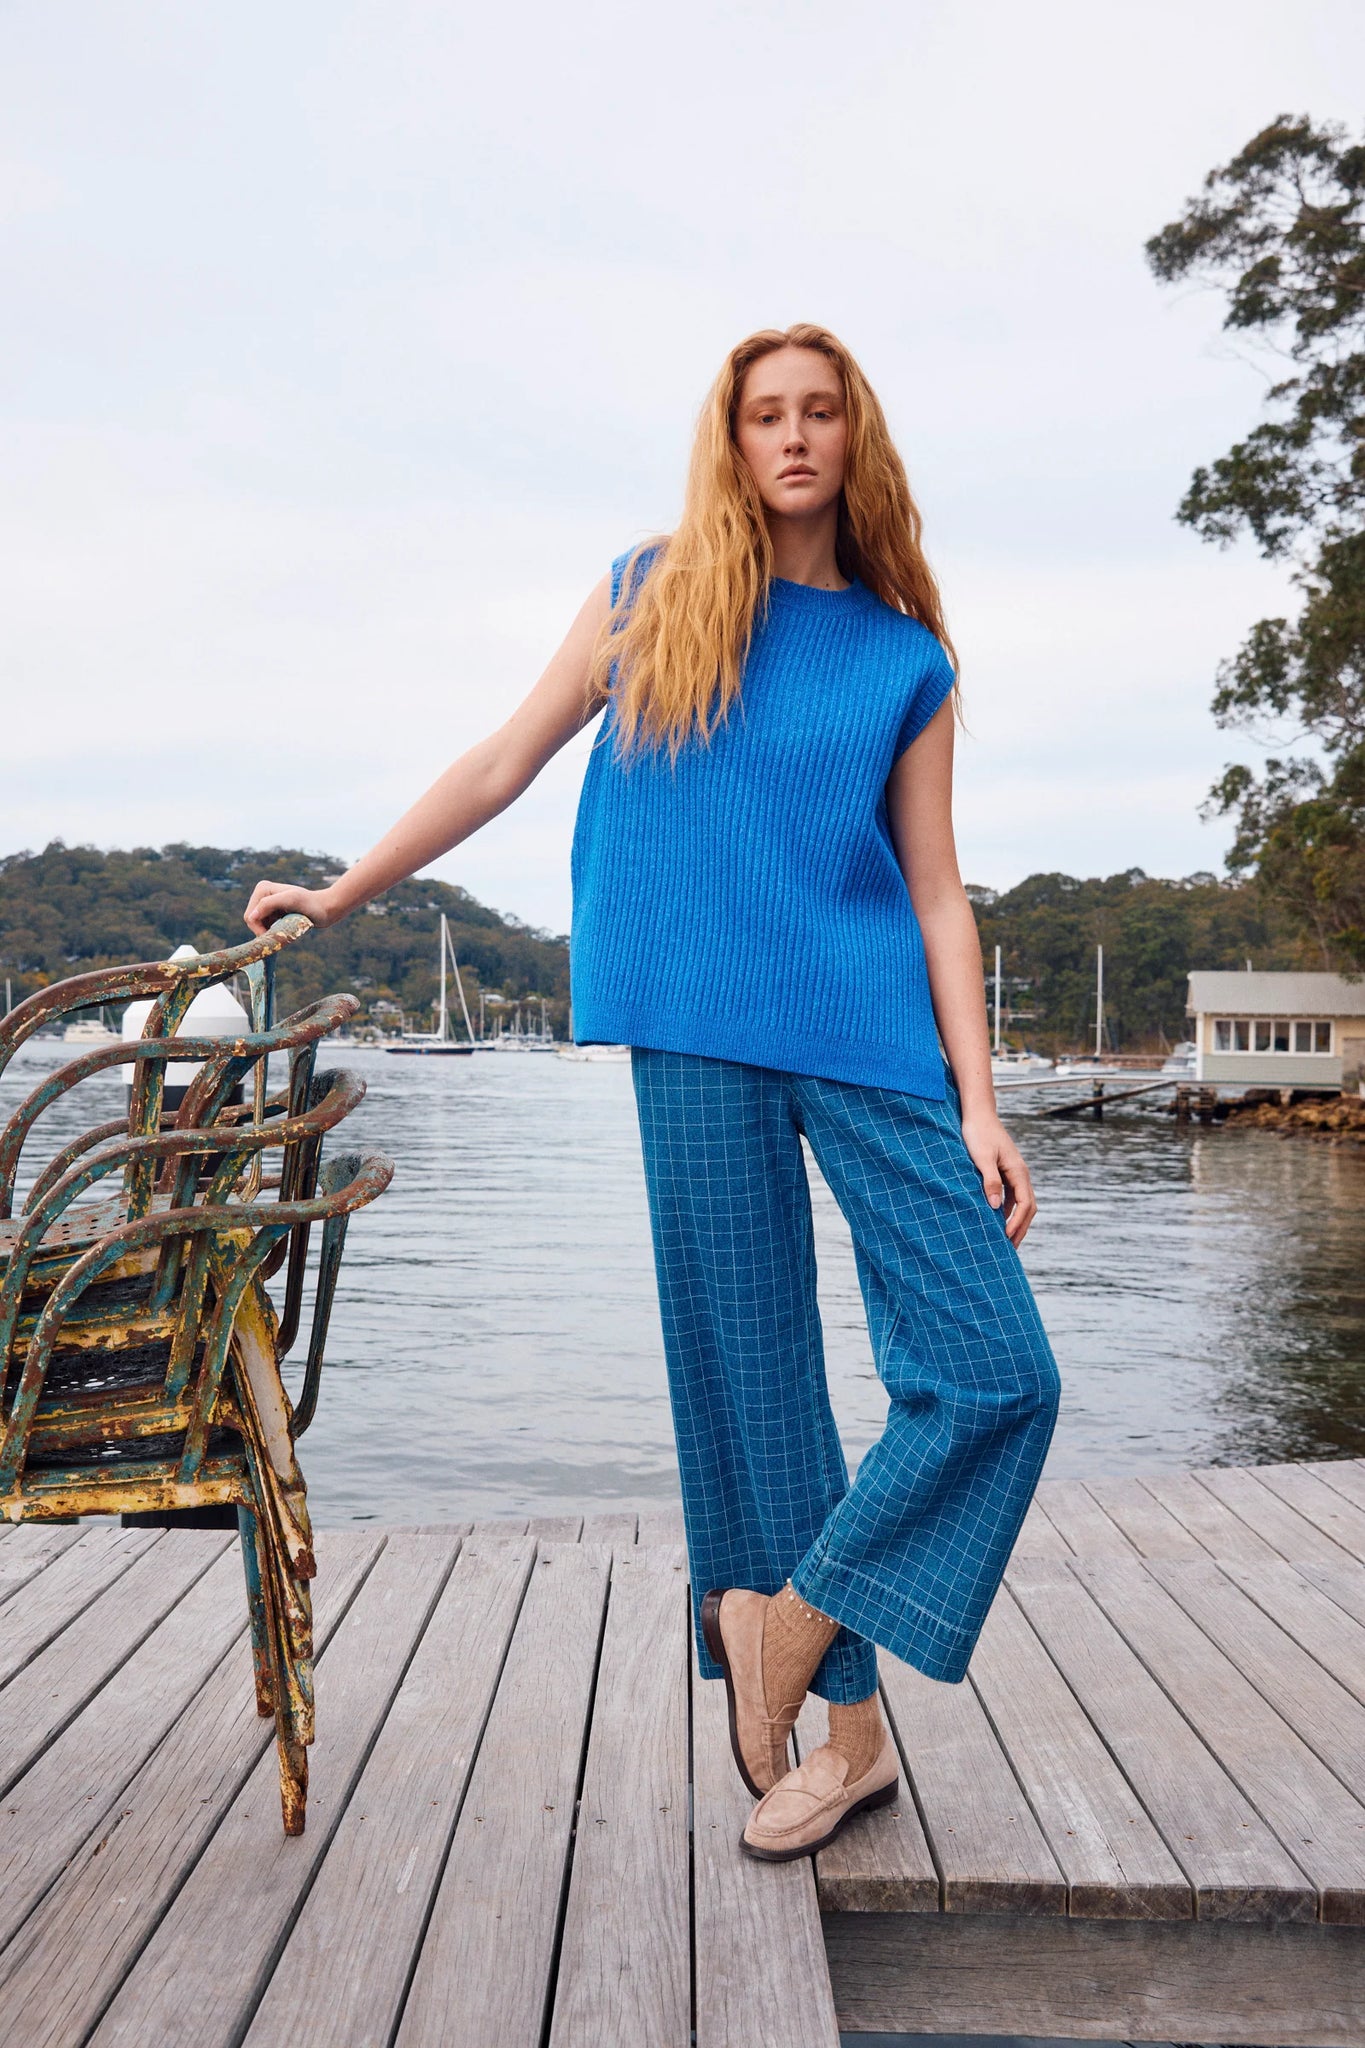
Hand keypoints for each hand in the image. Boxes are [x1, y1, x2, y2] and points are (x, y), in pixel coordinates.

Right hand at [244, 879, 341, 936]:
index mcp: (262, 889)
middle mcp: (262, 894)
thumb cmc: (311, 904)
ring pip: (258, 926)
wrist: (325, 909)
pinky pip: (265, 927)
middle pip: (252, 922)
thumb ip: (269, 905)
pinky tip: (286, 930)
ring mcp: (267, 903)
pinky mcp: (273, 912)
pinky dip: (273, 932)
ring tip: (286, 931)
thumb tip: (251, 917)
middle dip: (264, 931)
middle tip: (282, 935)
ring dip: (270, 932)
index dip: (260, 930)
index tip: (276, 936)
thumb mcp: (291, 900)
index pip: (250, 917)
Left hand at [960, 1111, 1037, 1245]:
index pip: (1025, 1204)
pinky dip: (1007, 1211)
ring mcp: (1013, 1173)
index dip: (1018, 1223)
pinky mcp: (1004, 1171)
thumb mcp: (981, 1158)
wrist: (977, 1113)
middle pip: (1027, 1207)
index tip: (1006, 1238)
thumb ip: (990, 1181)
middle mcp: (1020, 1173)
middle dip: (1021, 1228)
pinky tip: (996, 1220)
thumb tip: (996, 1207)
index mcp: (1018, 1171)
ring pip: (1020, 1203)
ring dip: (1015, 1221)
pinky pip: (1011, 1196)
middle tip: (1010, 1249)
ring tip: (1005, 1240)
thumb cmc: (978, 1133)